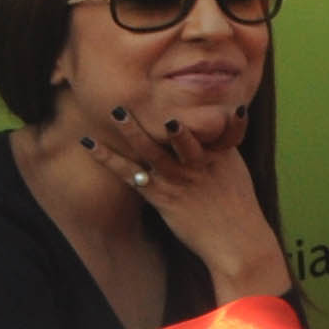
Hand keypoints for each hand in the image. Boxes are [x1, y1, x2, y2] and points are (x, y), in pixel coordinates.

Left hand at [80, 97, 285, 301]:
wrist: (238, 240)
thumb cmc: (237, 208)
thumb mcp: (236, 172)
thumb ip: (220, 151)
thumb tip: (208, 133)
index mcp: (220, 153)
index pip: (205, 124)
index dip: (191, 108)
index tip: (172, 89)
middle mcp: (198, 162)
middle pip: (173, 132)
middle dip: (153, 115)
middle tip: (133, 96)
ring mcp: (179, 178)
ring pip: (151, 149)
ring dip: (131, 130)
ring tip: (116, 111)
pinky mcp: (163, 197)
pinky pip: (131, 174)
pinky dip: (109, 159)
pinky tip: (91, 145)